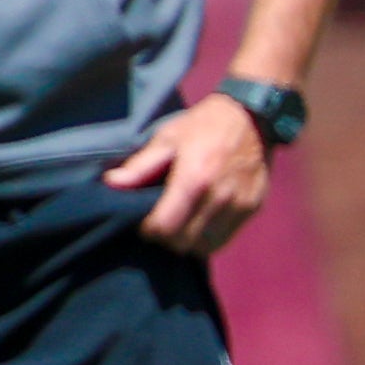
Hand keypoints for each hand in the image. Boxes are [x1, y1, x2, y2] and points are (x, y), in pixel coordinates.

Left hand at [104, 95, 271, 256]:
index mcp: (194, 178)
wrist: (253, 118)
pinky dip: (208, 238)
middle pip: (184, 242)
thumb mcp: (167, 138)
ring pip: (206, 246)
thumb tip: (111, 183)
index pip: (165, 227)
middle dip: (166, 239)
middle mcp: (219, 197)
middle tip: (159, 225)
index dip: (148, 230)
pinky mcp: (253, 208)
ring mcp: (240, 205)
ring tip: (178, 225)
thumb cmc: (203, 126)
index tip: (143, 222)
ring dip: (187, 242)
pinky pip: (225, 238)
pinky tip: (198, 223)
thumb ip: (140, 165)